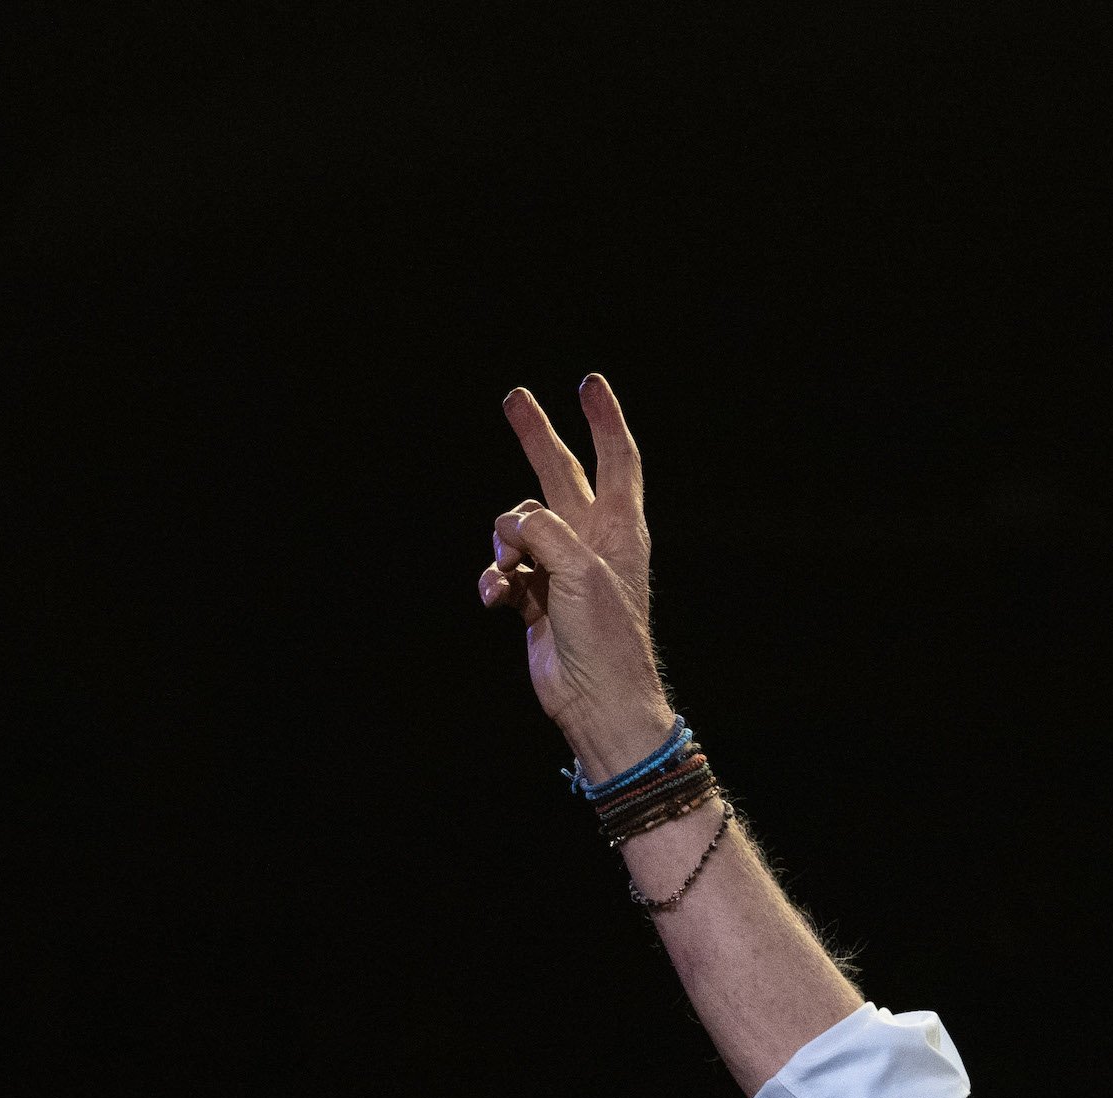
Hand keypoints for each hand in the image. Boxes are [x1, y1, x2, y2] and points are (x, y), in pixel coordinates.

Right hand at [478, 375, 670, 763]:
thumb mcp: (579, 569)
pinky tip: (496, 600)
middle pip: (559, 474)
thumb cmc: (605, 636)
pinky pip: (502, 570)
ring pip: (516, 527)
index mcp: (618, 527)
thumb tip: (511, 526)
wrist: (597, 699)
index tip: (590, 383)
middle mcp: (591, 541)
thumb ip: (544, 529)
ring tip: (510, 571)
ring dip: (503, 544)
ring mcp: (561, 568)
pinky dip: (493, 580)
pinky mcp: (535, 597)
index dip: (603, 419)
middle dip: (537, 437)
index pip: (615, 458)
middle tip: (515, 398)